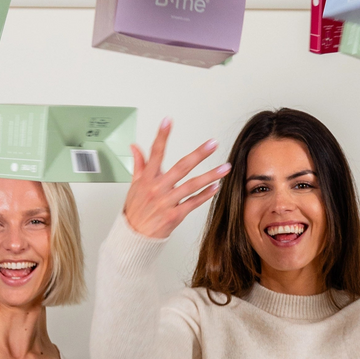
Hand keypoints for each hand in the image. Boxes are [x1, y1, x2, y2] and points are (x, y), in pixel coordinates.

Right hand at [124, 118, 230, 238]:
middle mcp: (158, 188)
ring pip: (192, 185)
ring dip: (210, 175)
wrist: (134, 236)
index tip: (168, 121)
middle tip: (212, 144)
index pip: (155, 153)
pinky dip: (205, 195)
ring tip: (225, 167)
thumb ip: (138, 165)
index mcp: (147, 179)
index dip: (162, 136)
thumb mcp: (134, 186)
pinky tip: (216, 187)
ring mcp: (167, 202)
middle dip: (199, 154)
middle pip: (181, 167)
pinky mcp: (175, 215)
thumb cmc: (135, 211)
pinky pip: (193, 203)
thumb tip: (135, 147)